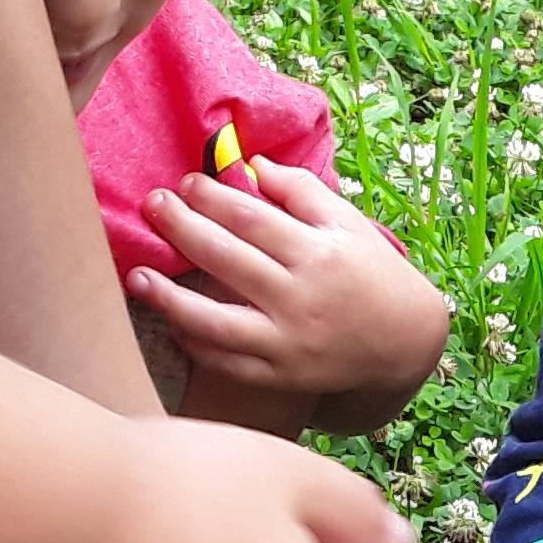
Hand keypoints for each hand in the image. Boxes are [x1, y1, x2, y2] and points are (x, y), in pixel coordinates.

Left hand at [125, 158, 449, 405]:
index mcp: (319, 254)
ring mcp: (289, 343)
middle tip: (154, 205)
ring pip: (215, 320)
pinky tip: (172, 321)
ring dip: (169, 297)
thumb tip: (252, 166)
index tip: (186, 183)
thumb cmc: (375, 275)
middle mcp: (301, 299)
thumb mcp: (351, 226)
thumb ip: (304, 192)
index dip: (211, 197)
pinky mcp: (283, 376)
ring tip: (136, 276)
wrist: (406, 343)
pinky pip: (228, 362)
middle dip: (181, 227)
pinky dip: (195, 343)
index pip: (250, 218)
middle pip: (226, 258)